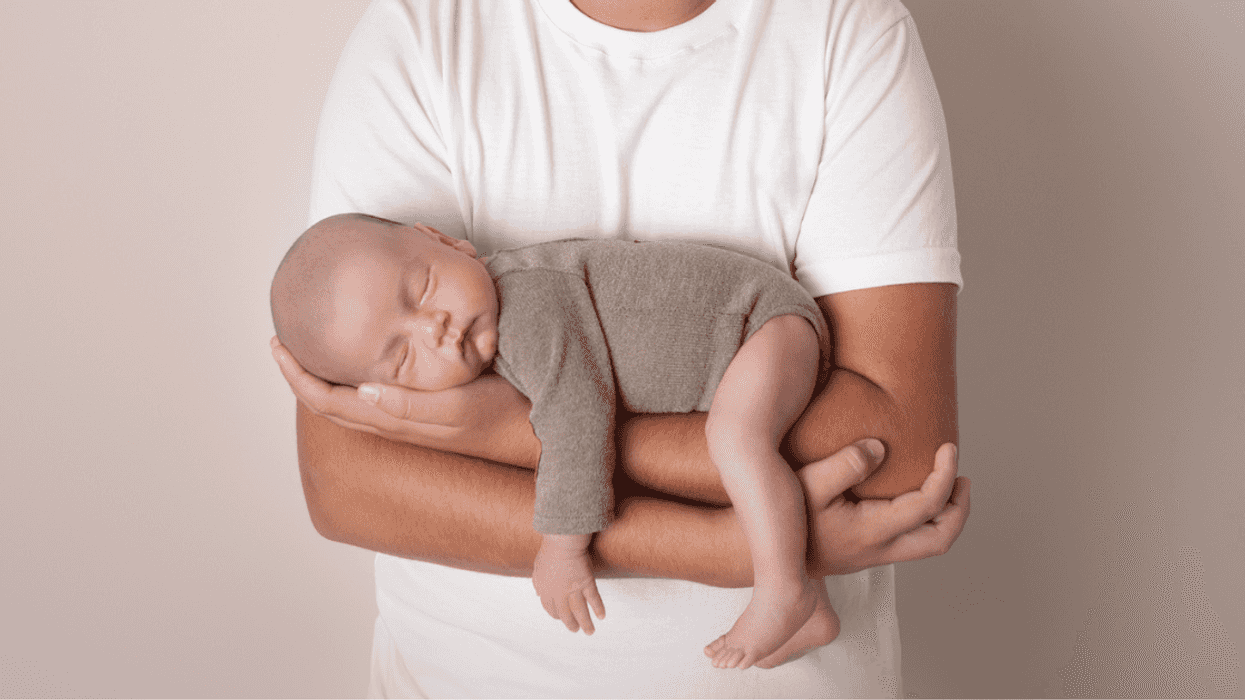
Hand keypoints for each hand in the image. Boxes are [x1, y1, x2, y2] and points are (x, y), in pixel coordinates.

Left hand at [270, 336, 532, 456]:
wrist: (536, 432)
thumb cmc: (502, 414)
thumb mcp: (458, 408)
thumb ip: (411, 405)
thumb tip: (361, 391)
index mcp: (394, 419)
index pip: (326, 401)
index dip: (296, 375)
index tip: (276, 343)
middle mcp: (395, 421)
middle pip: (329, 403)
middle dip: (303, 373)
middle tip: (285, 340)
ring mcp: (410, 416)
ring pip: (350, 399)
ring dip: (326, 374)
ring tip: (312, 346)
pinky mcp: (426, 407)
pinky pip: (374, 394)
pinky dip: (354, 373)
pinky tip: (364, 356)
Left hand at [533, 535, 605, 633]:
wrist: (562, 541)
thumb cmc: (550, 550)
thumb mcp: (538, 568)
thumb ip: (538, 583)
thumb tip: (539, 593)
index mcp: (545, 590)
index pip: (550, 608)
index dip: (556, 614)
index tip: (560, 618)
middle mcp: (559, 593)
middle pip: (565, 614)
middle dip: (570, 624)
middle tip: (575, 629)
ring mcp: (573, 589)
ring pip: (579, 612)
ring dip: (585, 623)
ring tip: (589, 632)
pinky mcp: (586, 583)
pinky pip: (593, 599)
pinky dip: (598, 608)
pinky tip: (601, 616)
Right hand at [799, 440, 969, 576]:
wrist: (769, 558)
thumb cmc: (785, 517)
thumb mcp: (808, 482)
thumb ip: (845, 464)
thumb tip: (881, 447)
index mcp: (871, 531)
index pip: (928, 505)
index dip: (946, 474)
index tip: (949, 447)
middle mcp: (879, 549)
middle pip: (941, 540)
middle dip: (960, 509)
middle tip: (963, 478)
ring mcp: (875, 556)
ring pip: (929, 546)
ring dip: (947, 517)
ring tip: (949, 486)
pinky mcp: (867, 554)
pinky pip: (912, 542)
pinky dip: (928, 521)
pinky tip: (916, 498)